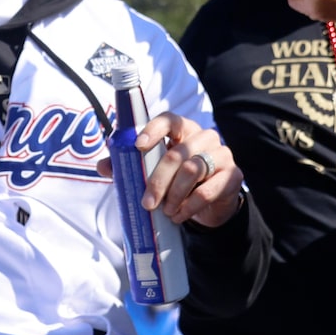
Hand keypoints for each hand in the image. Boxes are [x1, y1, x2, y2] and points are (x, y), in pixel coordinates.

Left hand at [109, 112, 243, 227]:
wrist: (211, 203)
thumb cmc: (178, 182)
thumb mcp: (153, 173)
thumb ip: (129, 167)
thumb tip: (102, 166)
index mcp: (183, 130)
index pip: (170, 119)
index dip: (154, 130)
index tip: (138, 147)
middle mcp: (205, 137)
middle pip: (178, 153)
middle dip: (159, 180)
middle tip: (147, 202)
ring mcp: (222, 155)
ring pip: (193, 170)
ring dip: (174, 194)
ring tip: (166, 211)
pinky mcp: (233, 175)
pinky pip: (208, 190)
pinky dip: (190, 205)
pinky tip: (180, 215)